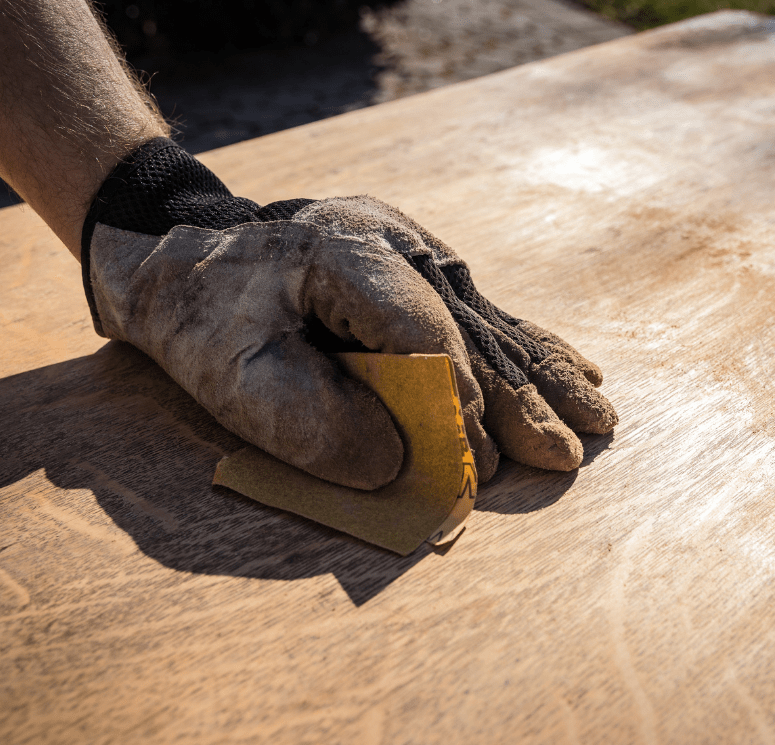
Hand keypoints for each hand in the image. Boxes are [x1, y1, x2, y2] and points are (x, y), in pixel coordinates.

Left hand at [83, 139, 616, 488]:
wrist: (177, 252)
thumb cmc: (201, 315)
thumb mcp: (230, 373)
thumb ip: (310, 421)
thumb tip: (398, 465)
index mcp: (348, 252)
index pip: (426, 337)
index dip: (458, 407)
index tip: (477, 472)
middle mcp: (395, 242)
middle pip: (472, 329)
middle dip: (518, 400)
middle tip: (563, 457)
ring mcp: (409, 249)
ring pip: (490, 320)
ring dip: (540, 376)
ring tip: (597, 418)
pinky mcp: (413, 268)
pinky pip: (480, 313)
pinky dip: (526, 348)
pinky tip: (573, 368)